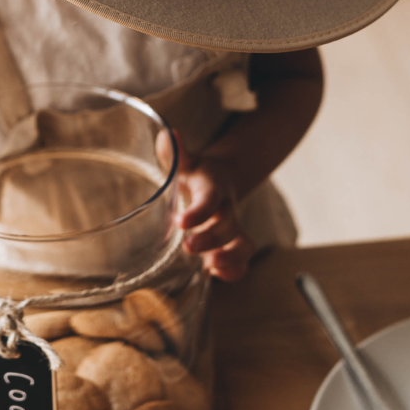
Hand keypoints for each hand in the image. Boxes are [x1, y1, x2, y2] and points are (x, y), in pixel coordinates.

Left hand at [172, 136, 254, 282]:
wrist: (221, 179)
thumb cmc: (197, 173)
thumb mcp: (186, 162)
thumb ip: (176, 153)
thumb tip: (165, 135)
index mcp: (213, 188)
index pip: (210, 199)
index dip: (199, 212)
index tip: (181, 222)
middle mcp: (226, 210)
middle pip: (229, 226)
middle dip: (212, 239)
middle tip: (189, 246)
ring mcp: (231, 230)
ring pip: (243, 245)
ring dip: (231, 258)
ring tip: (211, 267)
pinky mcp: (230, 246)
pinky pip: (241, 260)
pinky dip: (234, 271)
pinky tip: (217, 275)